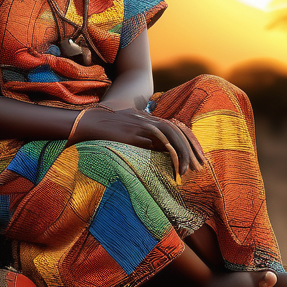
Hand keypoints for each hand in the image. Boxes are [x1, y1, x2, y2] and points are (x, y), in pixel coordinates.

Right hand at [69, 107, 207, 178]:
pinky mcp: (135, 132)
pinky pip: (158, 140)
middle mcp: (147, 118)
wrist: (89, 123)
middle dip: (190, 148)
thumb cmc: (105, 130)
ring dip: (182, 151)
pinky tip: (174, 164)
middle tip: (198, 165)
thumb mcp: (127, 129)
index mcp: (147, 118)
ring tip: (186, 169)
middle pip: (177, 129)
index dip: (188, 141)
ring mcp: (142, 124)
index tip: (196, 156)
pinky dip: (169, 151)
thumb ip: (142, 136)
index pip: (175, 126)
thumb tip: (158, 150)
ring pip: (171, 133)